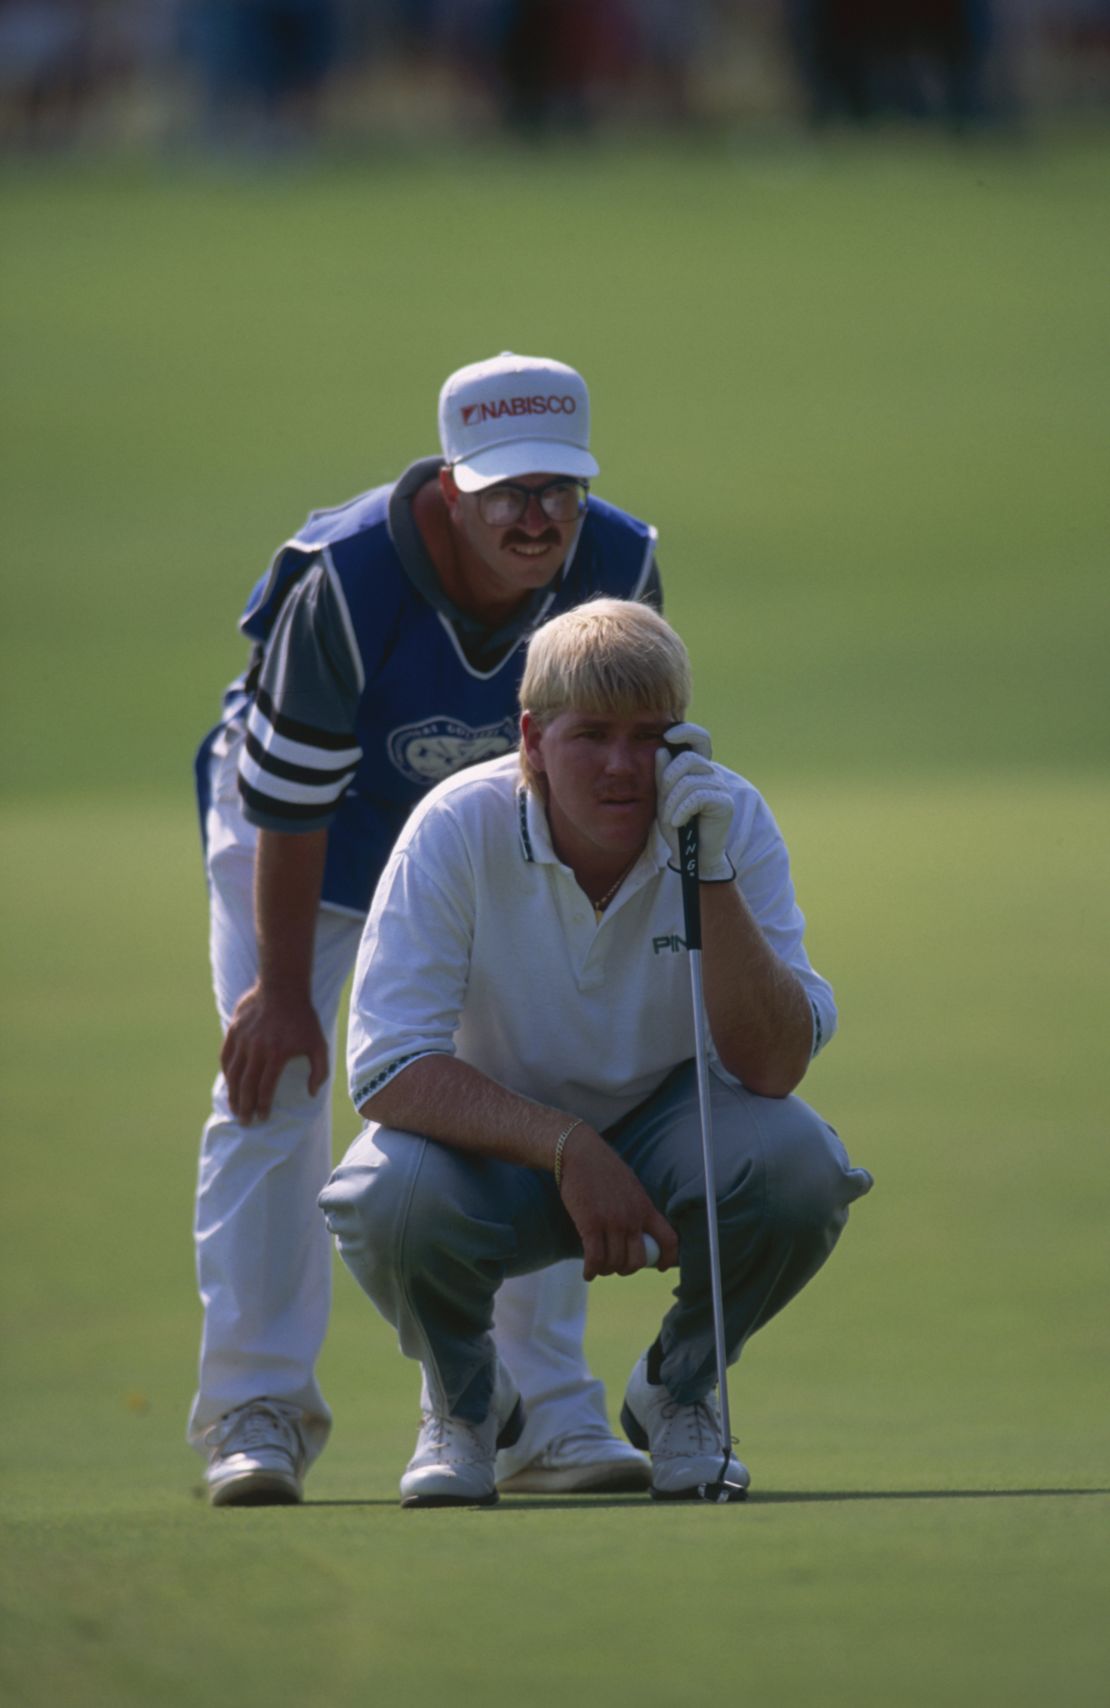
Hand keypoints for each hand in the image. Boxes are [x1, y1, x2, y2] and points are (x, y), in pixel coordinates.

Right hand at [220, 983, 328, 1122]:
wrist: (283, 987)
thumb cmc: (304, 1018)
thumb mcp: (319, 1044)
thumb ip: (319, 1071)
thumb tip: (311, 1094)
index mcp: (276, 1054)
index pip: (265, 1088)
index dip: (262, 1106)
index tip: (262, 1118)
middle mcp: (256, 1049)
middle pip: (246, 1085)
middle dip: (244, 1107)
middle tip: (244, 1121)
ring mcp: (242, 1039)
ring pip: (233, 1074)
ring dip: (232, 1094)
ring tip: (234, 1108)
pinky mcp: (233, 1031)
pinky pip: (225, 1057)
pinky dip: (226, 1073)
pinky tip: (229, 1083)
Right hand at [557, 1127, 677, 1280]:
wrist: (580, 1153)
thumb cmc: (603, 1169)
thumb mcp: (630, 1187)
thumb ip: (637, 1209)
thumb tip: (640, 1231)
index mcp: (645, 1207)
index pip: (669, 1240)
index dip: (668, 1258)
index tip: (661, 1267)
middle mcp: (632, 1218)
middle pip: (638, 1260)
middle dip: (628, 1269)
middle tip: (618, 1267)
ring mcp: (612, 1222)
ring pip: (615, 1263)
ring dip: (606, 1270)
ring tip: (599, 1268)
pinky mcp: (591, 1224)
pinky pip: (595, 1259)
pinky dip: (591, 1271)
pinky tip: (588, 1273)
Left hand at [655, 721, 733, 879]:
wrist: (690, 854)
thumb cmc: (677, 824)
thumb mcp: (663, 797)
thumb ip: (662, 775)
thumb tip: (661, 749)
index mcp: (698, 767)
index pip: (699, 737)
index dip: (686, 731)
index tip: (667, 734)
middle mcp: (712, 773)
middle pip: (687, 759)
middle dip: (668, 780)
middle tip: (666, 803)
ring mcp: (720, 786)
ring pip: (689, 781)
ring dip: (673, 803)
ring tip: (672, 818)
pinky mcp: (724, 802)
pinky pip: (697, 797)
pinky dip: (682, 811)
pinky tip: (679, 822)